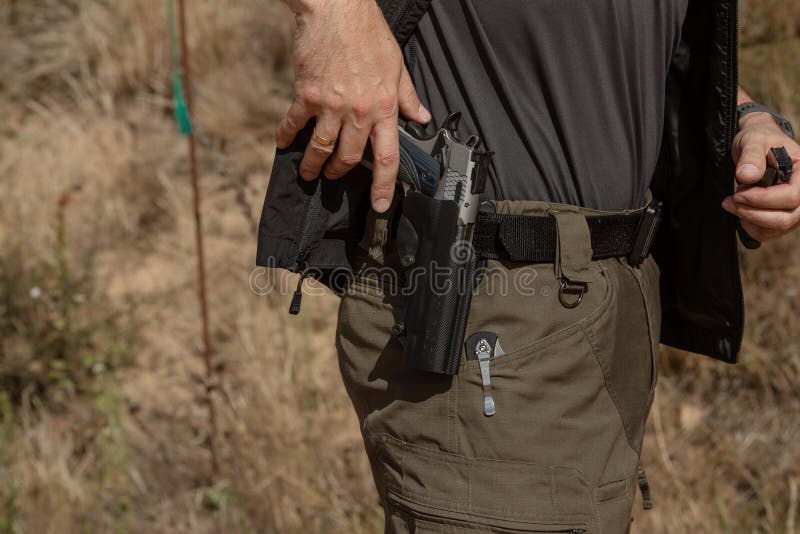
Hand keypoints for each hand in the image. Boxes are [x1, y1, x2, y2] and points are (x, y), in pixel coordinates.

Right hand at [276, 0, 431, 212]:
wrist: (337, 9)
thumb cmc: (368, 33)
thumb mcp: (397, 65)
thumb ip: (407, 96)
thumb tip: (421, 117)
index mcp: (383, 107)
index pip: (386, 156)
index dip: (384, 185)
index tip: (379, 205)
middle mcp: (358, 112)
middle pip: (349, 158)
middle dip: (340, 174)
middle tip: (334, 177)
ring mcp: (331, 105)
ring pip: (321, 148)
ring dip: (313, 164)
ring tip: (309, 171)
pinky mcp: (307, 95)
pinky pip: (295, 124)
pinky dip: (287, 136)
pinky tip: (284, 143)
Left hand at [723, 111, 799, 241]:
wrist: (756, 144)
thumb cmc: (758, 139)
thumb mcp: (753, 139)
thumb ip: (751, 156)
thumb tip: (747, 176)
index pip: (792, 197)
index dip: (762, 199)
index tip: (737, 194)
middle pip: (786, 218)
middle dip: (752, 213)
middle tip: (729, 200)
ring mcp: (795, 207)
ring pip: (777, 228)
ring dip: (750, 221)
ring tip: (732, 203)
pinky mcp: (782, 216)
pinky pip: (769, 233)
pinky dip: (751, 227)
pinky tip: (740, 212)